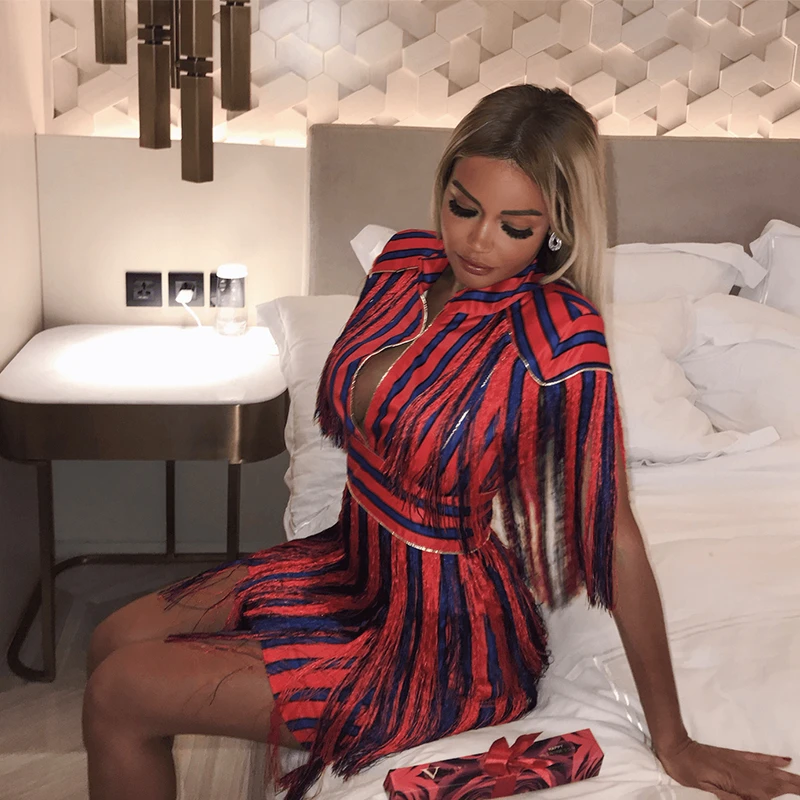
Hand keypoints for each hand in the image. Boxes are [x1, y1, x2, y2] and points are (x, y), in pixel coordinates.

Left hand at [657, 738, 799, 798]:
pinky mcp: (735, 754)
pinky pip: (758, 758)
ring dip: (789, 777)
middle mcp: (743, 770)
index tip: (799, 796)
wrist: (675, 747)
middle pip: (775, 782)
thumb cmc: (686, 772)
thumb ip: (730, 799)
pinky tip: (785, 761)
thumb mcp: (706, 791)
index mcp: (737, 783)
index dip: (786, 796)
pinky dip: (773, 760)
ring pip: (771, 771)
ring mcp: (740, 761)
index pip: (768, 794)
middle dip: (795, 786)